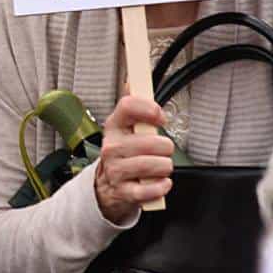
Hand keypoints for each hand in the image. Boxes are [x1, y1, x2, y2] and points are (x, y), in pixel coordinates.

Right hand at [93, 94, 173, 223]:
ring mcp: (117, 170)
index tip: (160, 117)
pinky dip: (161, 187)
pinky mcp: (125, 192)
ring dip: (164, 168)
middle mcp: (112, 147)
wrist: (107, 187)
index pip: (128, 106)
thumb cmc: (123, 155)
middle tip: (158, 151)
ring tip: (156, 168)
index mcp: (113, 127)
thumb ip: (133, 107)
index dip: (150, 109)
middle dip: (165, 148)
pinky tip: (157, 183)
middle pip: (154, 142)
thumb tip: (133, 80)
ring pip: (158, 165)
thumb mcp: (124, 128)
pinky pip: (153, 189)